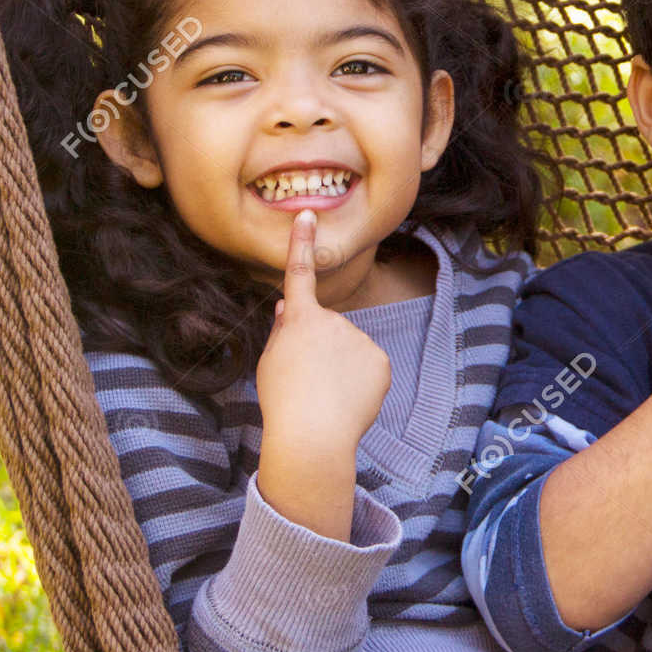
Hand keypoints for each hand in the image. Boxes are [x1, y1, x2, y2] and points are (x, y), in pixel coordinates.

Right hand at [254, 210, 389, 529]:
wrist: (313, 437)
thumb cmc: (283, 402)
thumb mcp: (271, 363)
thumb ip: (282, 331)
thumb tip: (287, 307)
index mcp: (300, 320)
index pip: (299, 275)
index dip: (302, 244)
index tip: (308, 214)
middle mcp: (333, 320)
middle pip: (328, 330)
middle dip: (321, 349)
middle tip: (308, 382)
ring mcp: (360, 339)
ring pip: (350, 350)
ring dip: (341, 368)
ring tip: (326, 395)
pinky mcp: (380, 360)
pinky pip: (368, 366)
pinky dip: (361, 381)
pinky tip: (348, 400)